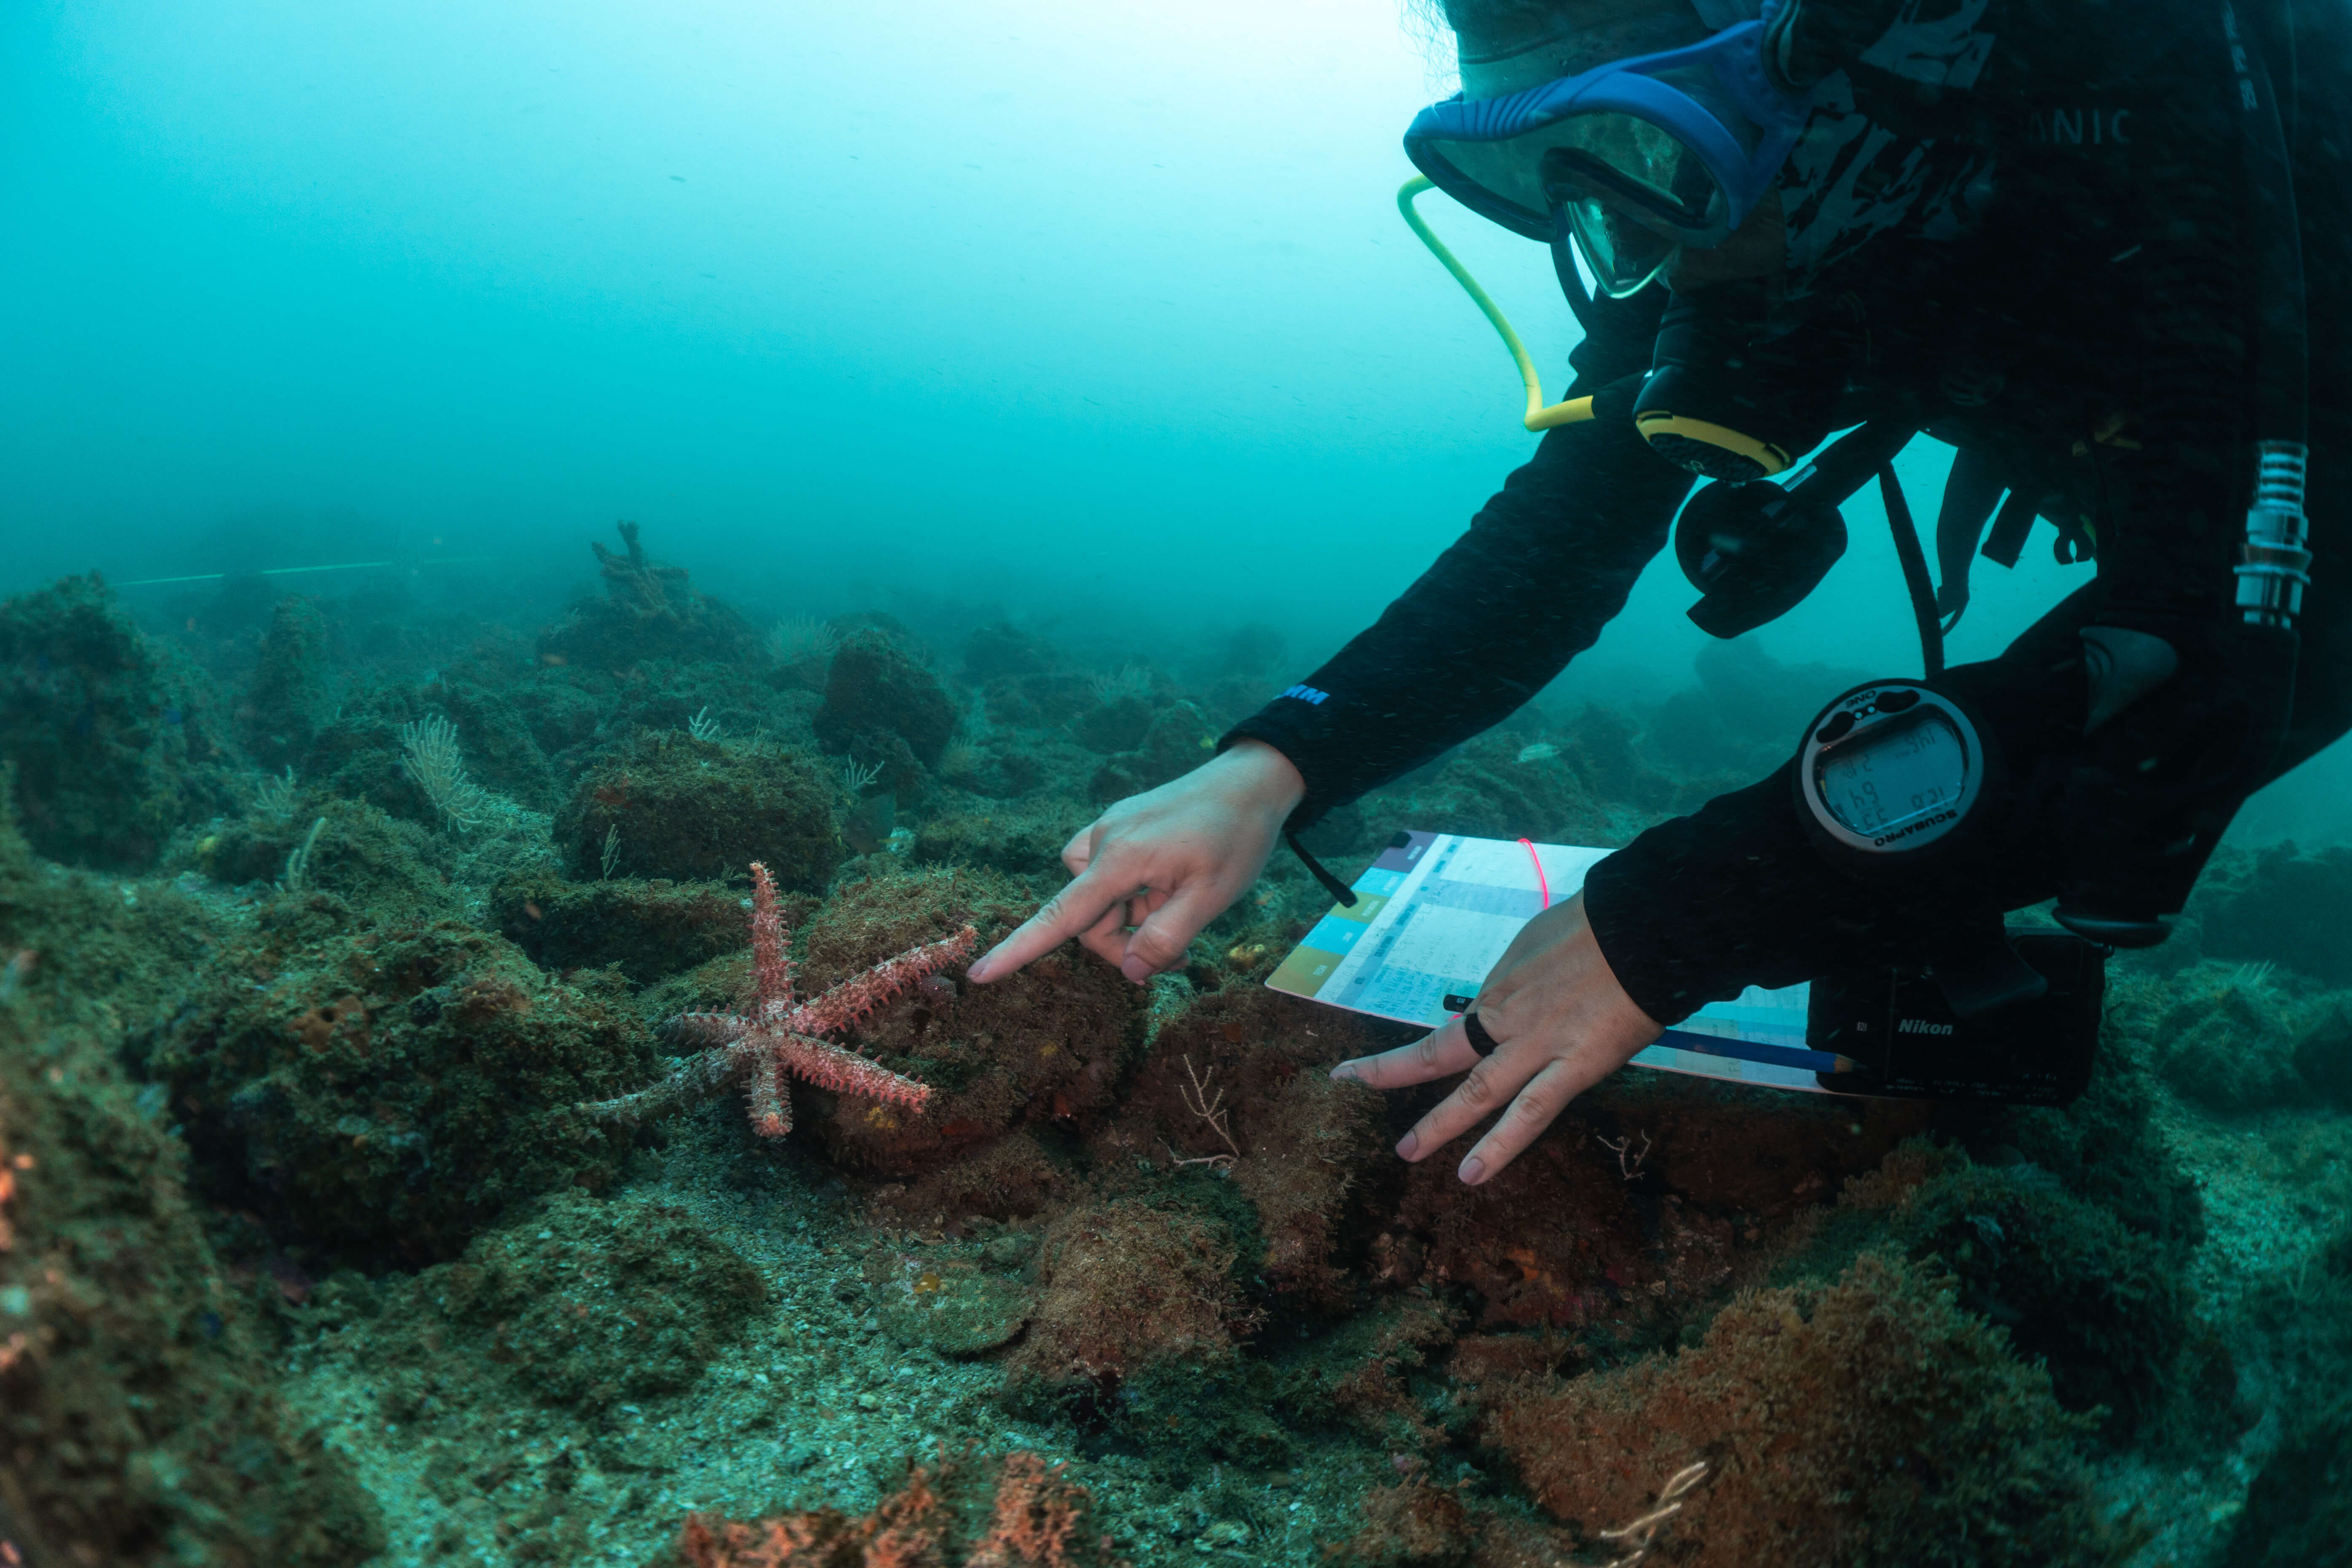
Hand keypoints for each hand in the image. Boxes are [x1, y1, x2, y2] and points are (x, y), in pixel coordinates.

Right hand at [965, 740, 1304, 984]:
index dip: (1019, 949)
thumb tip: (1128, 971)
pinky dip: (1131, 894)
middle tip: (1181, 956)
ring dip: (1131, 919)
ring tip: (1180, 911)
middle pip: (1088, 918)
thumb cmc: (1235, 838)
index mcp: (1119, 859)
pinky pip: (1108, 874)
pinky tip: (1166, 887)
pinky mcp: (1120, 827)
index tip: (979, 975)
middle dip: (1126, 944)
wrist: (1251, 780)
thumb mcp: (1211, 898)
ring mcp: (1108, 830)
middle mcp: (1102, 841)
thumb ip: (1165, 939)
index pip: (1060, 916)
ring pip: (1098, 899)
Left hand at [1329, 891, 1660, 1183]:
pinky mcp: (1576, 1066)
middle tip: (1350, 1085)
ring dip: (1440, 1124)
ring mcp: (1539, 1045)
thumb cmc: (1599, 926)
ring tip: (1407, 1152)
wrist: (1644, 924)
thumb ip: (1523, 978)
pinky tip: (1473, 1173)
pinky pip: (1532, 1112)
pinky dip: (1500, 1145)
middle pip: (1441, 1053)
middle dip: (1393, 1072)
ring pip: (1479, 1091)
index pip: (1448, 1028)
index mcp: (1500, 990)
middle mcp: (1507, 1019)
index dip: (1408, 1048)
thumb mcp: (1541, 944)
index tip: (1372, 1060)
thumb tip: (1514, 995)